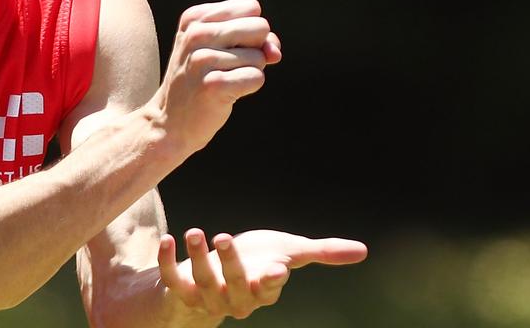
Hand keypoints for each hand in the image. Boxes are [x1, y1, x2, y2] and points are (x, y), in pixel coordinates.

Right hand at [152, 0, 282, 155]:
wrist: (171, 121)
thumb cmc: (202, 79)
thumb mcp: (221, 48)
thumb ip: (256, 39)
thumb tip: (275, 53)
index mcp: (194, 18)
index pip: (252, 8)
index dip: (251, 31)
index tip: (230, 48)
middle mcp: (196, 34)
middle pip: (260, 27)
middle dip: (255, 50)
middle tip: (228, 67)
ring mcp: (202, 60)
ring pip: (260, 56)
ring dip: (249, 72)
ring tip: (222, 81)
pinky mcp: (213, 86)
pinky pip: (257, 77)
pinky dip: (250, 87)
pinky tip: (227, 93)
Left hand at [157, 228, 367, 319]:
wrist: (217, 271)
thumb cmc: (260, 260)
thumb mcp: (290, 251)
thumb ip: (324, 252)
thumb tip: (364, 251)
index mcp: (262, 291)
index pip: (268, 290)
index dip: (270, 281)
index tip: (275, 268)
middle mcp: (234, 298)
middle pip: (233, 286)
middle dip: (230, 264)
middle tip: (224, 237)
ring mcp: (205, 295)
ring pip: (201, 283)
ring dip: (197, 259)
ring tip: (194, 232)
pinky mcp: (179, 288)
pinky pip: (169, 280)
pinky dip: (165, 262)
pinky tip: (167, 240)